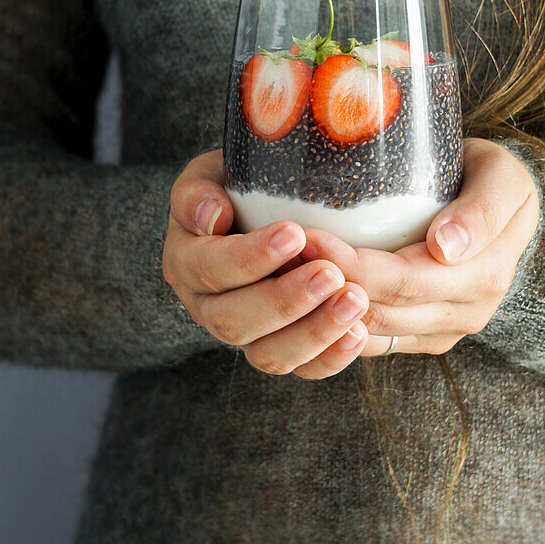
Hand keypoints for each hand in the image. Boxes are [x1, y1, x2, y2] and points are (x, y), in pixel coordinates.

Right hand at [162, 150, 372, 377]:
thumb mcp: (214, 174)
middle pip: (232, 321)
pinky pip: (303, 369)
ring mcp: (245, 334)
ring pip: (267, 355)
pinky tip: (358, 332)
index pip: (208, 268)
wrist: (269, 206)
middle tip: (330, 274)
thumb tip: (211, 215)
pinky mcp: (280, 349)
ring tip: (354, 301)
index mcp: (186, 260)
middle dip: (283, 300)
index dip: (248, 258)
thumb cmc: (241, 184)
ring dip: (312, 332)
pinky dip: (331, 356)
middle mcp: (208, 305)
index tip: (295, 234)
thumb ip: (200, 190)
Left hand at [298, 138, 539, 355]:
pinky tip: (299, 296)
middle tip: (280, 254)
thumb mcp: (503, 178)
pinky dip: (332, 325)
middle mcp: (463, 314)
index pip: (404, 281)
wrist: (499, 201)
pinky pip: (369, 342)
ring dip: (321, 310)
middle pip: (379, 311)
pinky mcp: (418, 336)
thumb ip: (483, 210)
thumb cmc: (495, 178)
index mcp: (482, 278)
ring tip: (279, 272)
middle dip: (325, 286)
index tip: (309, 238)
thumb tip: (447, 246)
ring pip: (368, 333)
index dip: (352, 265)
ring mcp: (439, 330)